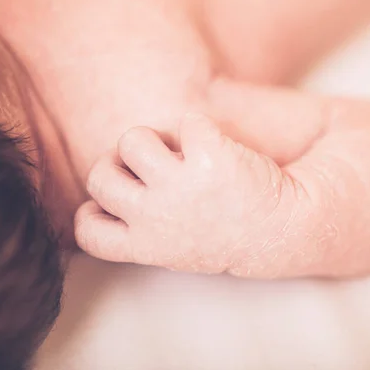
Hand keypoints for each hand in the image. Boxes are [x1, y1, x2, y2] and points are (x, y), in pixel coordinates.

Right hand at [74, 113, 287, 272]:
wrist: (283, 229)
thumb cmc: (226, 236)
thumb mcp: (176, 248)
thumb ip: (141, 228)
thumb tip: (99, 200)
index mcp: (145, 244)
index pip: (87, 231)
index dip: (95, 208)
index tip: (119, 201)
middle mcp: (155, 216)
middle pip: (100, 176)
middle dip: (120, 163)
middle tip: (152, 164)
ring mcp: (180, 185)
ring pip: (132, 140)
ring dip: (155, 138)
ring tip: (184, 152)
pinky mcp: (209, 155)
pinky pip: (185, 122)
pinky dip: (200, 127)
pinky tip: (217, 147)